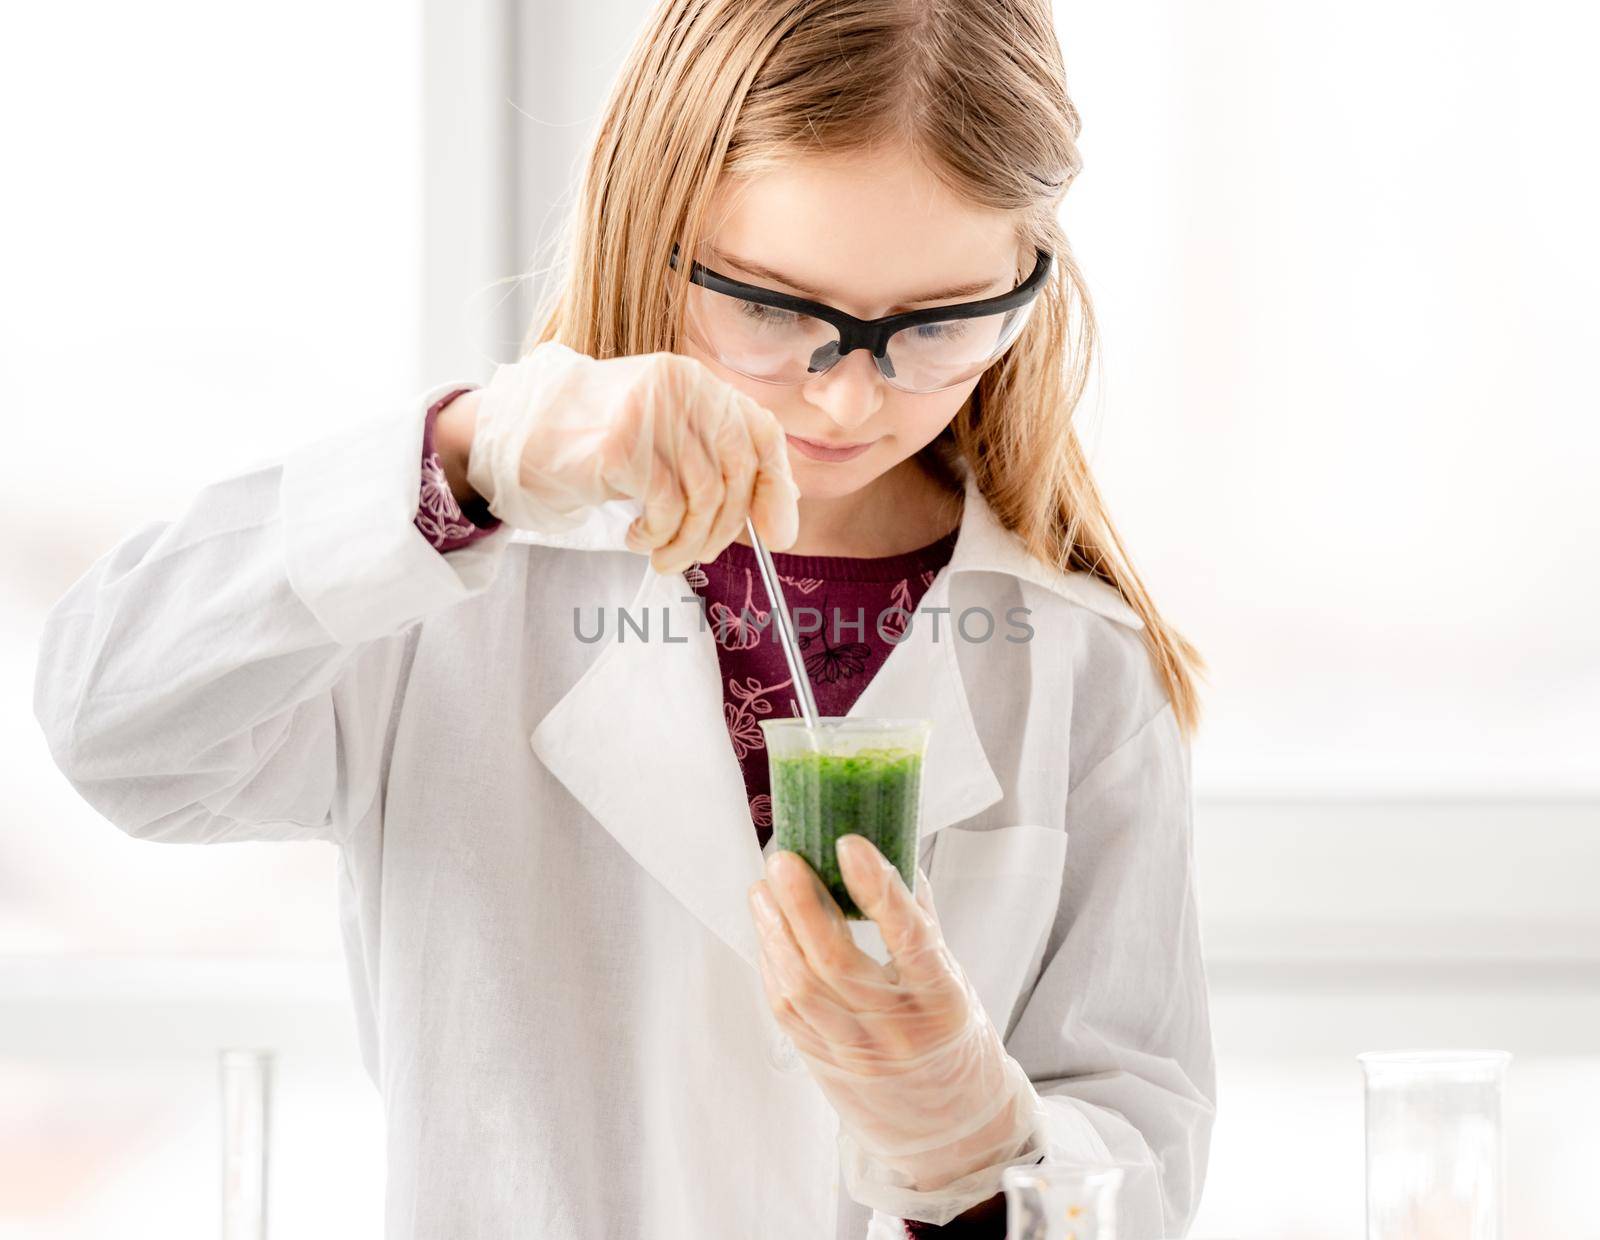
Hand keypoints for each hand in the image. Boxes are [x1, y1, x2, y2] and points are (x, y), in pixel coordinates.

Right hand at [463, 341, 800, 573]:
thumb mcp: (664, 440)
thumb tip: (779, 522)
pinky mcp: (621, 445)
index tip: (776, 535)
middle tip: (701, 555)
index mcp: (696, 381)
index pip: (761, 432)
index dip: (776, 487)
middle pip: (737, 470)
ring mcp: (650, 412)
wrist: (518, 433)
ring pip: (704, 496)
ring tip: (664, 555)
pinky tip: (638, 537)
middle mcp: (680, 386)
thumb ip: (715, 462)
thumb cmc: (597, 445)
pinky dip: (659, 536)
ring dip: (689, 542)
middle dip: (727, 527)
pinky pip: (667, 508)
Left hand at [746, 835, 1043, 1201]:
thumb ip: (922, 920)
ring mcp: (857, 1052)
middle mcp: (898, 1030)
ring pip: (802, 988)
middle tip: (784, 860)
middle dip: (802, 904)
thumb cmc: (953, 1040)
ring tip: (763, 890)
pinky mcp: (824, 1063)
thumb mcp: (955, 981)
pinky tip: (767, 932)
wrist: (951, 1128)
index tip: (850, 845)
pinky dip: (771, 964)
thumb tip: (892, 853)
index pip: (911, 939)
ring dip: (774, 932)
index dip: (879, 891)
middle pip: (838, 963)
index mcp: (942, 1001)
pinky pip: (787, 1011)